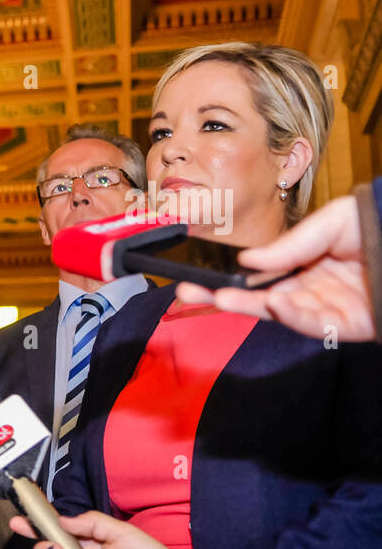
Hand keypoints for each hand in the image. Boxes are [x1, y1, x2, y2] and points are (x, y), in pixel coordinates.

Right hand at [176, 195, 372, 340]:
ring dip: (253, 307)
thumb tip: (248, 262)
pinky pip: (314, 326)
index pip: (257, 278)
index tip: (192, 282)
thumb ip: (292, 243)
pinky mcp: (348, 325)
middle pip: (258, 299)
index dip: (225, 281)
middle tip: (186, 297)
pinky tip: (277, 303)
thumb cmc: (381, 223)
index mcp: (305, 263)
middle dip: (221, 300)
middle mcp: (312, 288)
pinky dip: (293, 316)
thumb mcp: (333, 222)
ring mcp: (328, 308)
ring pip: (281, 313)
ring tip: (225, 298)